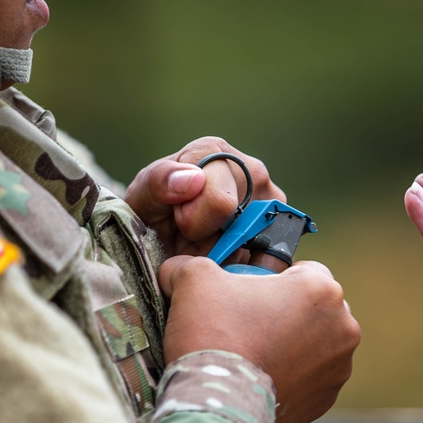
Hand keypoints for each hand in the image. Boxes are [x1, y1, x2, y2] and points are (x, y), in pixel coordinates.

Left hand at [124, 137, 284, 256]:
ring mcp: (271, 204)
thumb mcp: (141, 199)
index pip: (220, 201)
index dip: (192, 220)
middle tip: (191, 236)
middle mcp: (253, 172)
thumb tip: (194, 178)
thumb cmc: (151, 215)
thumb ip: (158, 182)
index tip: (177, 220)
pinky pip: (267, 263)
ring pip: (257, 246)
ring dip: (226, 256)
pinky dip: (241, 270)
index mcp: (216, 152)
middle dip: (211, 240)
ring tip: (205, 247)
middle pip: (243, 224)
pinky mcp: (282, 235)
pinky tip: (222, 260)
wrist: (159, 242)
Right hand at [158, 256, 360, 422]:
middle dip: (287, 312)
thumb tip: (177, 267)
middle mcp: (343, 327)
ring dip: (292, 345)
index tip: (252, 292)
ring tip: (254, 353)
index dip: (275, 278)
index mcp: (322, 289)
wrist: (216, 404)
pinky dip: (291, 376)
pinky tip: (260, 377)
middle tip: (249, 323)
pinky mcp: (325, 399)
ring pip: (315, 344)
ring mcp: (338, 367)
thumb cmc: (213, 335)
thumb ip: (192, 264)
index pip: (305, 270)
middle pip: (313, 308)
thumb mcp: (194, 279)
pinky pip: (310, 378)